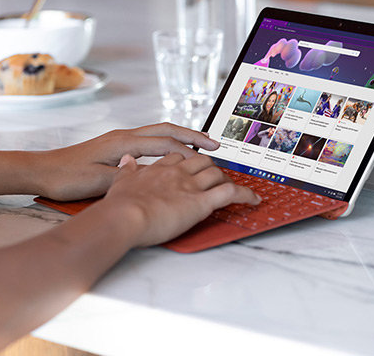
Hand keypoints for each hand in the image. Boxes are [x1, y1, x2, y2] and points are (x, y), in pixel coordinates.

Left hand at [33, 122, 220, 200]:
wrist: (42, 170)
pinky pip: (149, 141)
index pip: (165, 143)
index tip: (210, 158)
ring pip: (158, 133)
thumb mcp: (98, 182)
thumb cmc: (66, 177)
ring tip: (201, 147)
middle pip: (166, 129)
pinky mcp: (116, 148)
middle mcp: (124, 136)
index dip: (189, 150)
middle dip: (192, 135)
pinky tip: (172, 157)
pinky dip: (167, 145)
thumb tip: (150, 177)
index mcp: (123, 142)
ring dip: (181, 138)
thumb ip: (126, 178)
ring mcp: (120, 140)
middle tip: (215, 145)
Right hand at [98, 152, 260, 247]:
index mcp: (158, 168)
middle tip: (216, 176)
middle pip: (202, 161)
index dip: (187, 160)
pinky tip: (254, 199)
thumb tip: (127, 160)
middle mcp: (177, 172)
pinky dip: (246, 194)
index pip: (178, 156)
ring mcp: (191, 185)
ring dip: (227, 180)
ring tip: (235, 188)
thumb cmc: (119, 205)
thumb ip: (127, 170)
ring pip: (217, 173)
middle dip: (211, 167)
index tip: (191, 165)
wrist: (124, 216)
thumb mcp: (120, 181)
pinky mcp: (202, 202)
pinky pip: (231, 193)